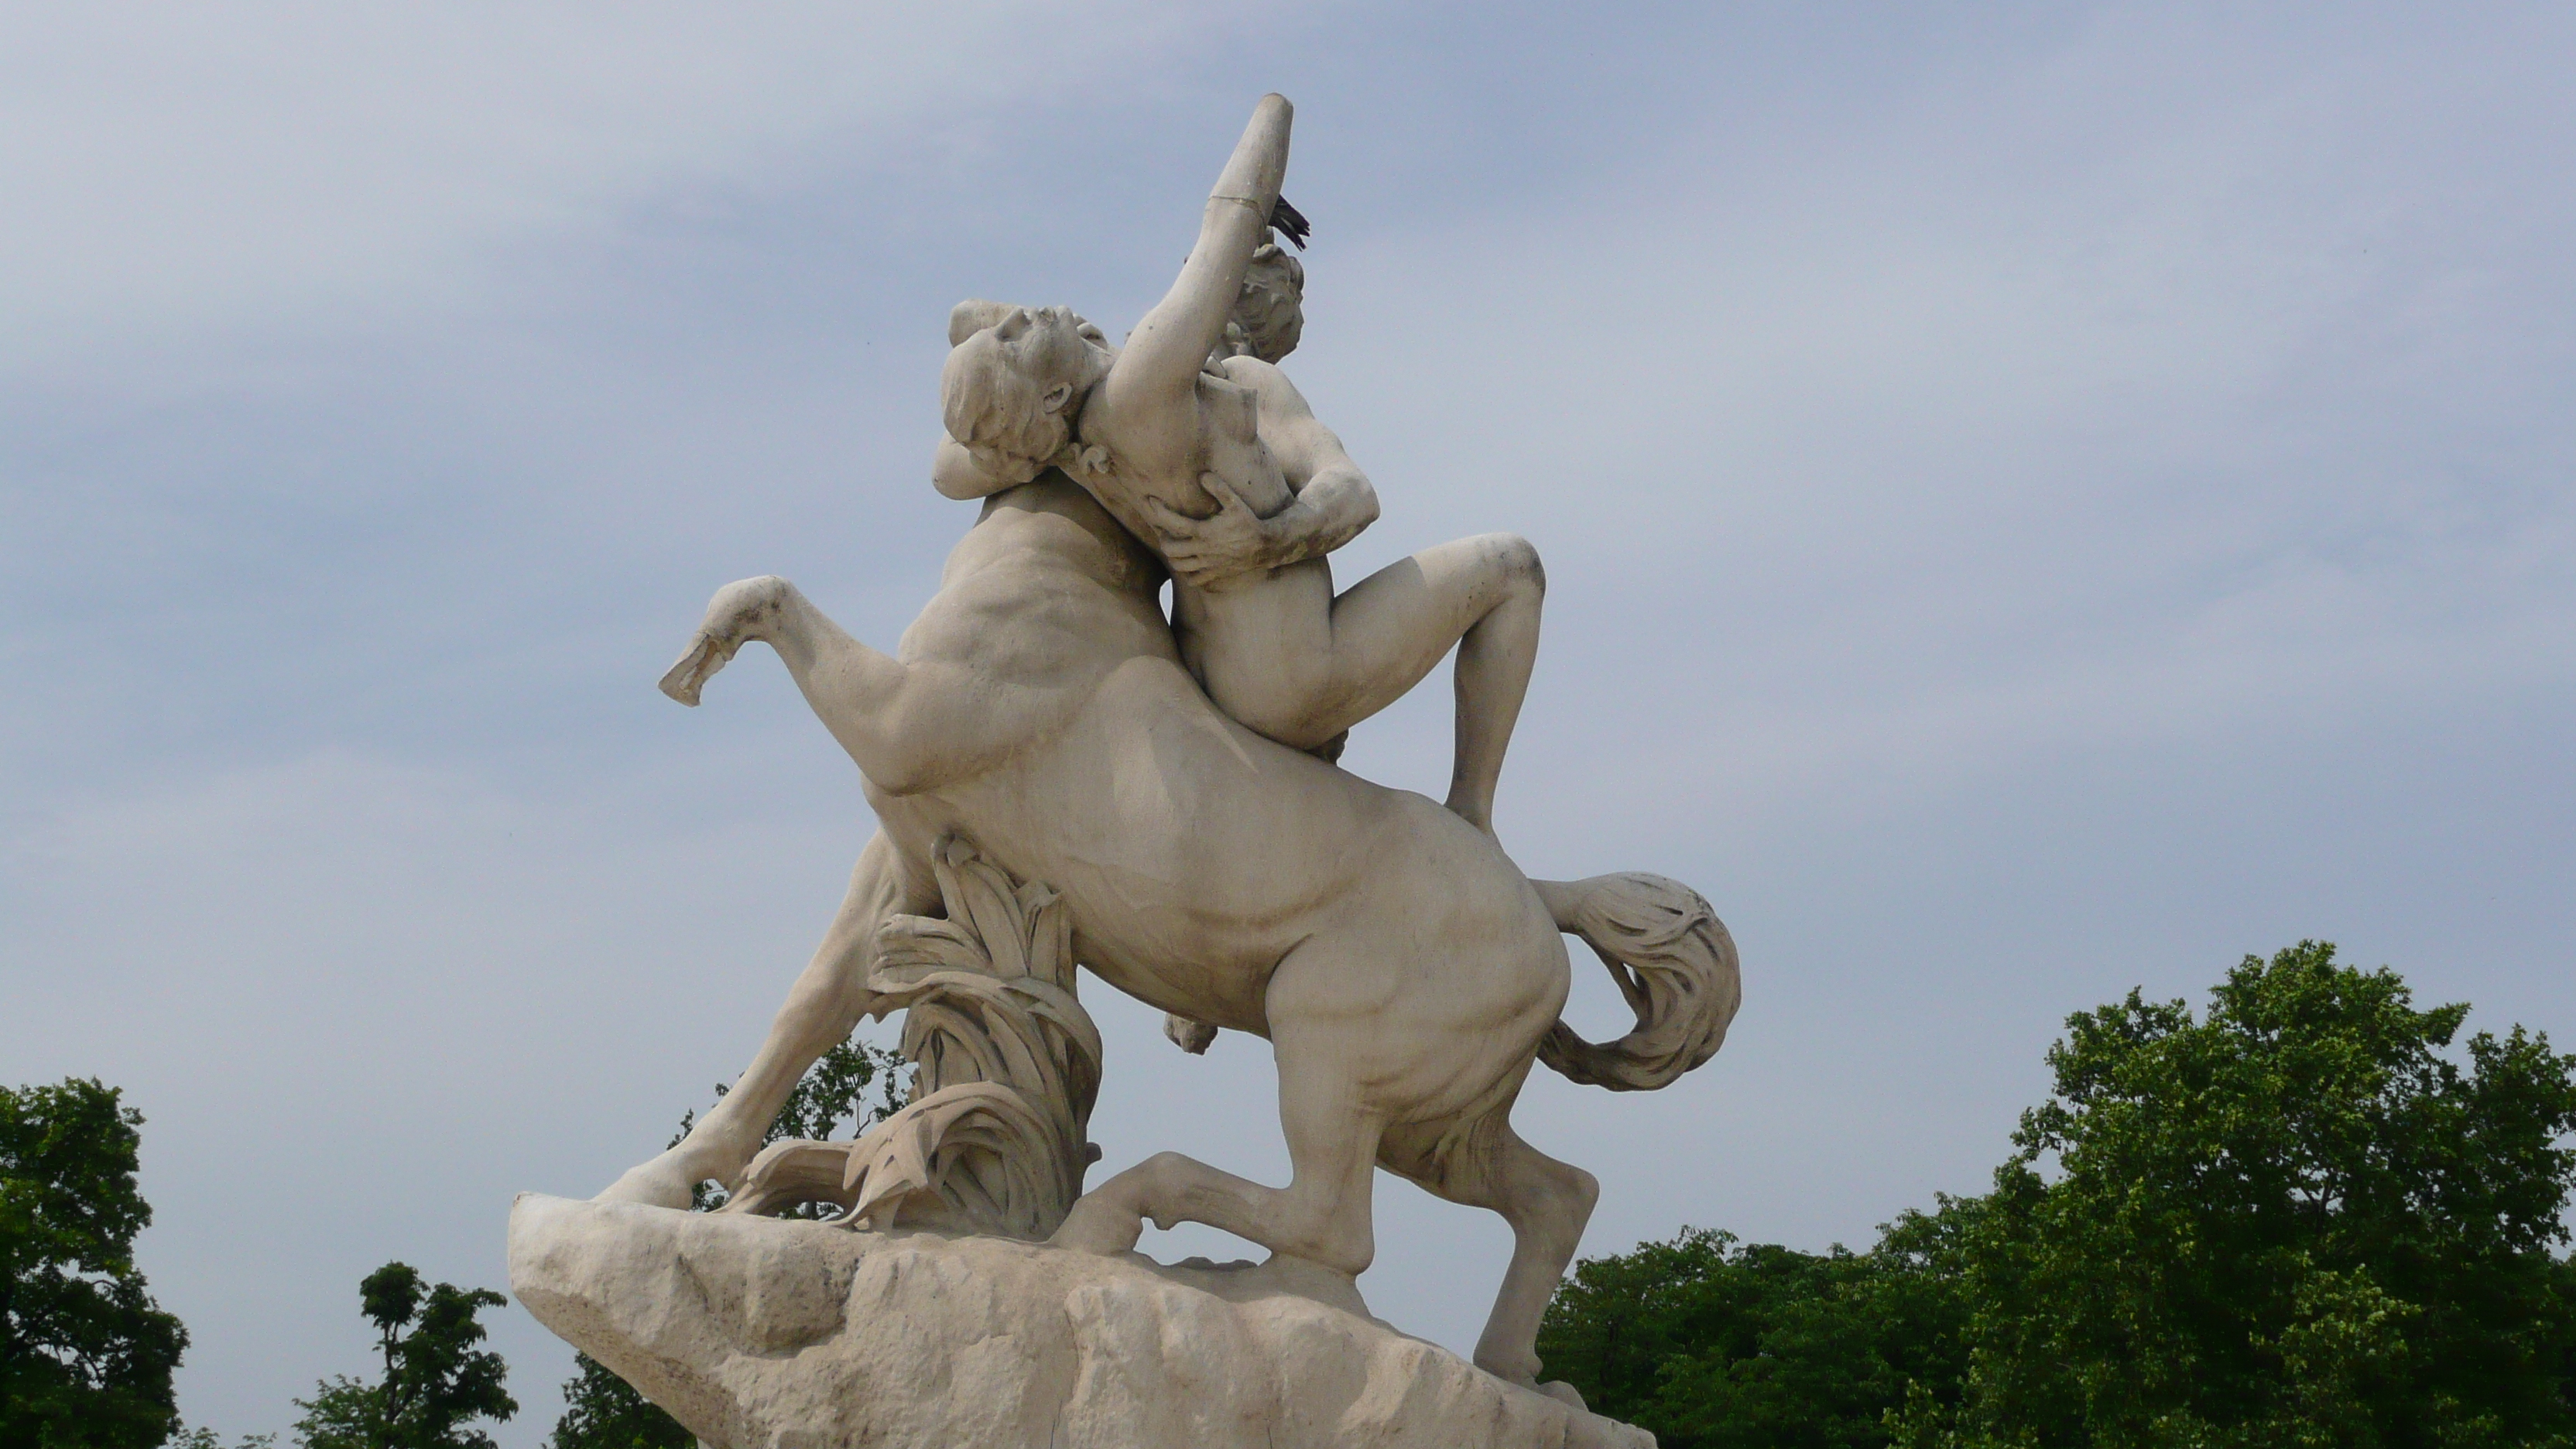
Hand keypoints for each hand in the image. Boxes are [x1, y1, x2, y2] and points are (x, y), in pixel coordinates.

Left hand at [1143, 473, 1281, 588]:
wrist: (1266, 546)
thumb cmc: (1249, 522)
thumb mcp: (1236, 502)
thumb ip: (1218, 487)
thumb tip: (1202, 474)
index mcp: (1204, 531)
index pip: (1171, 522)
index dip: (1157, 510)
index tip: (1151, 500)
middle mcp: (1203, 550)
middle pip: (1169, 548)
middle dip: (1162, 537)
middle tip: (1163, 528)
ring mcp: (1207, 565)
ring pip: (1177, 565)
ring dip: (1171, 555)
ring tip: (1173, 543)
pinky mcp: (1214, 574)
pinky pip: (1192, 580)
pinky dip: (1185, 572)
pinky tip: (1188, 561)